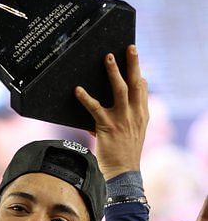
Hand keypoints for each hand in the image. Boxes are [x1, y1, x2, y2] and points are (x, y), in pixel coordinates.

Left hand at [75, 45, 148, 179]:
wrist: (123, 172)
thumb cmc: (125, 153)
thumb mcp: (135, 132)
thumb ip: (132, 115)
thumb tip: (124, 102)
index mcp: (142, 115)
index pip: (143, 90)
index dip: (139, 73)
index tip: (135, 58)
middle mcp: (135, 114)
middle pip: (136, 84)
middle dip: (133, 64)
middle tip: (130, 48)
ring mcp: (122, 120)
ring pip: (120, 90)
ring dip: (114, 72)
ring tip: (108, 58)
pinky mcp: (107, 126)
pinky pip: (95, 108)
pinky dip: (86, 98)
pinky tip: (78, 90)